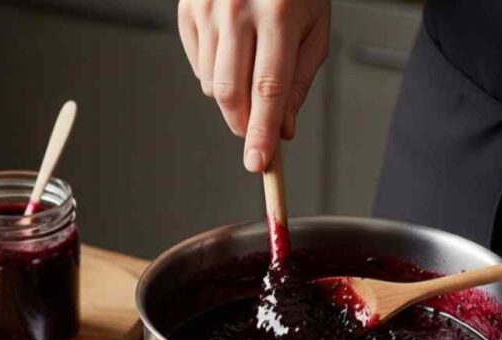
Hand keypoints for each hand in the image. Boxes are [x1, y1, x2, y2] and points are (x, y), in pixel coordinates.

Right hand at [178, 0, 330, 171]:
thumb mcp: (314, 28)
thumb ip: (298, 81)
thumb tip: (283, 129)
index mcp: (278, 14)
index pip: (267, 88)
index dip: (262, 131)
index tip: (259, 163)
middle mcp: (237, 10)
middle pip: (230, 92)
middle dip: (243, 124)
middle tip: (256, 136)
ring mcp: (207, 9)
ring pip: (210, 84)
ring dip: (232, 98)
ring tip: (251, 70)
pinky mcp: (188, 10)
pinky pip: (198, 65)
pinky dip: (214, 74)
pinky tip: (233, 52)